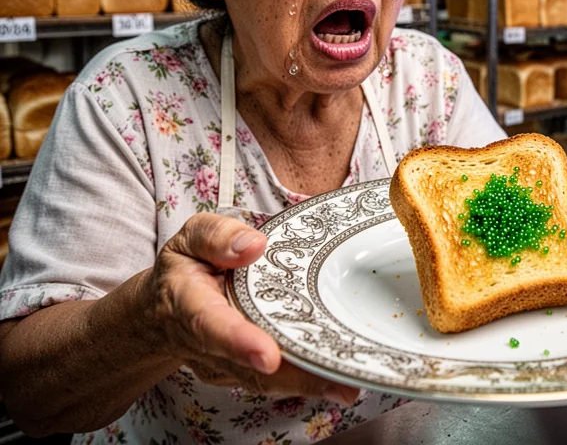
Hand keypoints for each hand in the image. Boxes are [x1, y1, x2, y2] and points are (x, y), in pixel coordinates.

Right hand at [143, 212, 359, 403]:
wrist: (163, 313)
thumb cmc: (187, 268)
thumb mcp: (190, 239)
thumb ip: (216, 236)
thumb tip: (253, 244)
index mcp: (189, 304)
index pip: (212, 325)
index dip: (239, 342)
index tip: (268, 356)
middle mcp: (207, 345)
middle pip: (248, 367)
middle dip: (293, 375)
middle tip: (336, 380)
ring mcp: (225, 366)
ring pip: (266, 382)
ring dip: (308, 385)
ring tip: (348, 384)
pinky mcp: (243, 375)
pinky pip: (276, 382)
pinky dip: (308, 382)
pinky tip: (342, 381)